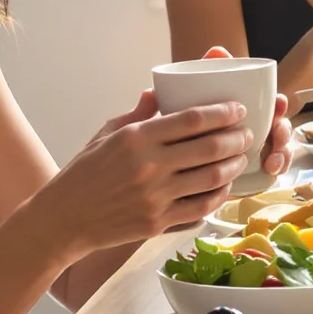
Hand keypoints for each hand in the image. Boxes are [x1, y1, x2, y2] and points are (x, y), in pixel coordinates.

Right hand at [40, 92, 287, 255]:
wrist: (64, 218)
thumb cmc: (85, 172)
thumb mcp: (106, 134)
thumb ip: (138, 114)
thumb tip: (159, 92)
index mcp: (136, 138)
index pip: (192, 119)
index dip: (222, 113)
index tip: (238, 109)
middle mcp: (149, 166)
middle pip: (210, 147)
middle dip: (238, 138)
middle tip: (248, 134)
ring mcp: (155, 196)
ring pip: (212, 178)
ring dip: (234, 166)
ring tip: (241, 158)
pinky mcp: (158, 222)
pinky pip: (201, 207)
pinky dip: (219, 195)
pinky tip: (224, 186)